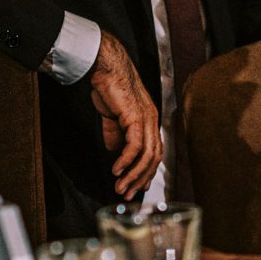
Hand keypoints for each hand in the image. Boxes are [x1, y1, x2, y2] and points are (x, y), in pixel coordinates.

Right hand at [87, 30, 161, 197]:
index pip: (154, 153)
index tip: (136, 187)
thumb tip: (115, 152)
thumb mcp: (112, 116)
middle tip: (127, 193)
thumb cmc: (109, 87)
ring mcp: (147, 119)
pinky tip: (117, 170)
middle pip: (154, 158)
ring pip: (147, 155)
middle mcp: (152, 121)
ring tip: (120, 187)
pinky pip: (135, 145)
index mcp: (149, 121)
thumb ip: (116, 134)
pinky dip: (127, 161)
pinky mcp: (136, 116)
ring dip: (133, 175)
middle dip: (141, 180)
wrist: (106, 66)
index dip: (146, 173)